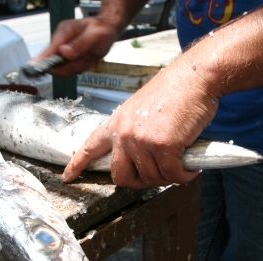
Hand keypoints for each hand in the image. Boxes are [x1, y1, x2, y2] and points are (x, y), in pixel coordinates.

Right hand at [35, 17, 120, 75]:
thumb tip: (63, 52)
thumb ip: (79, 44)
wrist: (107, 31)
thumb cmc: (100, 29)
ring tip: (89, 54)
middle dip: (72, 65)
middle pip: (57, 63)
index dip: (42, 60)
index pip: (50, 49)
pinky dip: (82, 66)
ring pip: (67, 69)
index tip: (34, 68)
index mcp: (64, 32)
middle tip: (84, 58)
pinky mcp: (69, 60)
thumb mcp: (94, 35)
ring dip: (79, 65)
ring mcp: (65, 52)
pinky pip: (73, 70)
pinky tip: (88, 57)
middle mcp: (61, 43)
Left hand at [62, 61, 220, 188]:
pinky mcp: (163, 147)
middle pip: (121, 177)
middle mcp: (124, 134)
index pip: (91, 147)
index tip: (68, 177)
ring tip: (180, 161)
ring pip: (151, 178)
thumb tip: (141, 159)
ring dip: (168, 175)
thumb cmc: (175, 92)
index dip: (77, 165)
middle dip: (140, 182)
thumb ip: (134, 132)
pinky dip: (184, 174)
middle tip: (157, 175)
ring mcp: (142, 141)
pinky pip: (172, 175)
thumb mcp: (142, 109)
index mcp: (117, 123)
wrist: (194, 77)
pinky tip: (190, 166)